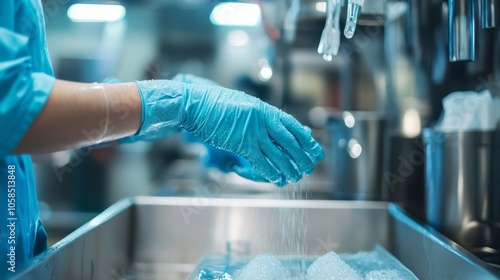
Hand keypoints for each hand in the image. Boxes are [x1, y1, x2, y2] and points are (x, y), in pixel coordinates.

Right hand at [133, 78, 322, 185]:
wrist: (195, 105)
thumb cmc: (215, 104)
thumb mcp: (244, 103)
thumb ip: (260, 115)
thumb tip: (275, 123)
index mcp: (265, 109)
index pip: (292, 125)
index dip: (305, 139)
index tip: (314, 148)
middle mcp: (262, 120)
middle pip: (289, 141)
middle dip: (301, 156)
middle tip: (309, 167)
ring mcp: (252, 132)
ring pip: (277, 154)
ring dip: (288, 168)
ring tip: (295, 177)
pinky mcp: (241, 144)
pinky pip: (260, 161)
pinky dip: (270, 172)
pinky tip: (277, 178)